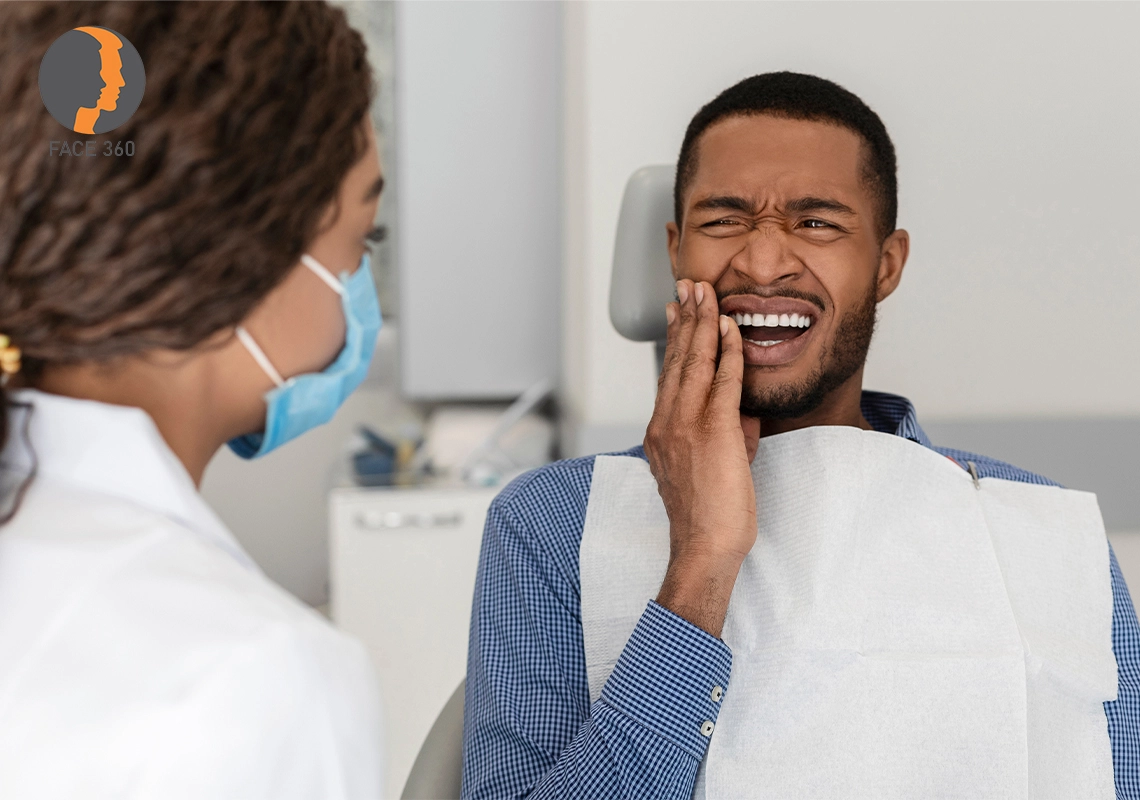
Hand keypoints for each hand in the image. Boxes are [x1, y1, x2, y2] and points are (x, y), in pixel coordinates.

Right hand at [644, 279, 760, 637]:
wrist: (704, 546)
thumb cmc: (708, 518)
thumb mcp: (711, 468)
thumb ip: (725, 436)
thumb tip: (743, 416)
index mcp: (661, 431)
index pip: (668, 374)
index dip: (673, 339)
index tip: (677, 312)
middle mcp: (666, 422)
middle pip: (676, 359)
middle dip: (683, 318)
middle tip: (687, 286)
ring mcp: (685, 424)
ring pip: (693, 361)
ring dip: (701, 322)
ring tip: (703, 292)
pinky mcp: (712, 430)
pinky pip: (720, 380)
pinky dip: (725, 350)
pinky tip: (729, 327)